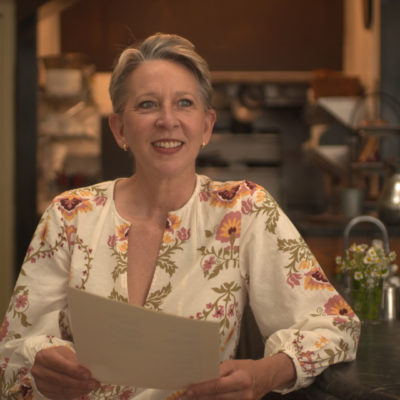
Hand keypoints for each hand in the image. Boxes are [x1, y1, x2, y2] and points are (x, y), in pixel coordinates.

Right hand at [31, 345, 99, 398]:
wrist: (46, 361)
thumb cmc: (58, 355)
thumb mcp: (65, 352)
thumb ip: (73, 360)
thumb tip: (87, 371)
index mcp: (44, 357)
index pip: (60, 365)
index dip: (75, 371)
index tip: (87, 374)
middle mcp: (39, 371)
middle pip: (61, 379)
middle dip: (79, 383)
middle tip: (92, 383)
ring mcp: (40, 383)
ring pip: (61, 389)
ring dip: (78, 390)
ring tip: (90, 388)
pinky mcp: (44, 392)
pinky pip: (60, 396)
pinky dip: (72, 394)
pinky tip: (82, 391)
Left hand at [181, 354, 295, 399]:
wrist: (266, 377)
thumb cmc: (248, 368)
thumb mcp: (235, 364)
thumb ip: (220, 371)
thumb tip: (203, 376)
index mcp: (241, 379)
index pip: (218, 385)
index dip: (202, 388)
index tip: (189, 390)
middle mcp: (244, 394)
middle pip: (217, 397)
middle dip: (199, 397)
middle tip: (184, 397)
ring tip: (191, 398)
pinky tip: (205, 399)